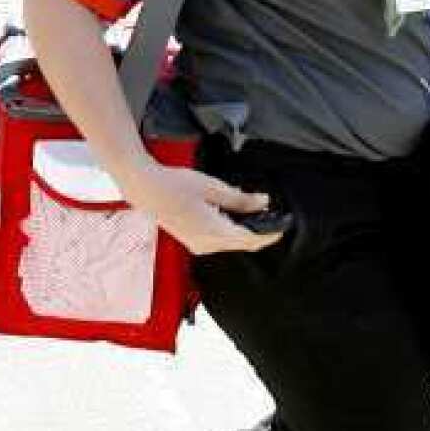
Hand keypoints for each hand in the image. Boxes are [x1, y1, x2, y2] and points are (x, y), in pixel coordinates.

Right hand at [119, 161, 284, 256]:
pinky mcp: (192, 241)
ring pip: (231, 243)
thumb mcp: (214, 188)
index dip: (270, 234)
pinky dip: (231, 231)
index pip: (251, 240)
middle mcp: (206, 245)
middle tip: (273, 216)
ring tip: (255, 212)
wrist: (146, 189)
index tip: (283, 225)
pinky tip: (234, 216)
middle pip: (243, 244)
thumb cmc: (175, 185)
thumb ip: (241, 199)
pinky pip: (219, 241)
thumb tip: (263, 203)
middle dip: (260, 232)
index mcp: (214, 234)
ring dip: (245, 231)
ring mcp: (198, 245)